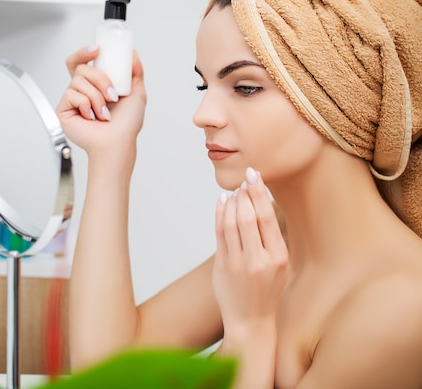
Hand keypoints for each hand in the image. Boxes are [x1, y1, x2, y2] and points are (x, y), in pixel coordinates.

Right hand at [55, 45, 146, 157]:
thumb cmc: (126, 126)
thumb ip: (135, 72)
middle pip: (81, 68)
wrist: (117, 142)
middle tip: (112, 93)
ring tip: (104, 112)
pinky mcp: (63, 110)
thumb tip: (131, 54)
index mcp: (95, 86)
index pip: (83, 62)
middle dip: (100, 78)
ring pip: (78, 80)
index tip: (97, 50)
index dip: (84, 52)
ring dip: (97, 96)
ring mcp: (72, 100)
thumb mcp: (137, 93)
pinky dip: (86, 105)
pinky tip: (91, 117)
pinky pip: (72, 94)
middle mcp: (82, 92)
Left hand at [213, 167, 288, 336]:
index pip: (267, 217)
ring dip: (231, 202)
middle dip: (245, 193)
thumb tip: (259, 204)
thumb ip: (271, 239)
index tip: (255, 176)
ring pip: (231, 223)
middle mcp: (259, 260)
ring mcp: (238, 264)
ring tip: (235, 190)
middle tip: (245, 178)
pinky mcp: (222, 267)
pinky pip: (219, 234)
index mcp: (278, 258)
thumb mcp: (280, 267)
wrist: (251, 322)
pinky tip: (222, 202)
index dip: (260, 193)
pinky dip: (219, 214)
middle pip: (247, 217)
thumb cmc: (267, 291)